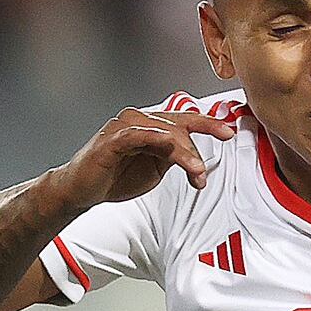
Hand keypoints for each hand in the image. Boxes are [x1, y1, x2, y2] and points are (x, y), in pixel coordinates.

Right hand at [49, 108, 238, 211]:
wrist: (81, 191)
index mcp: (152, 124)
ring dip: (183, 152)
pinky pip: (137, 134)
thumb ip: (175, 157)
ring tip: (195, 172)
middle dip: (195, 150)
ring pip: (164, 132)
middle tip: (202, 174)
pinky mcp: (112, 139)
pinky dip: (155, 137)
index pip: (186, 119)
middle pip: (179, 127)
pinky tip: (169, 145)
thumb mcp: (155, 168)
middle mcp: (140, 120)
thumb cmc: (115, 177)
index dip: (209, 124)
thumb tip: (197, 158)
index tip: (229, 132)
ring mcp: (125, 127)